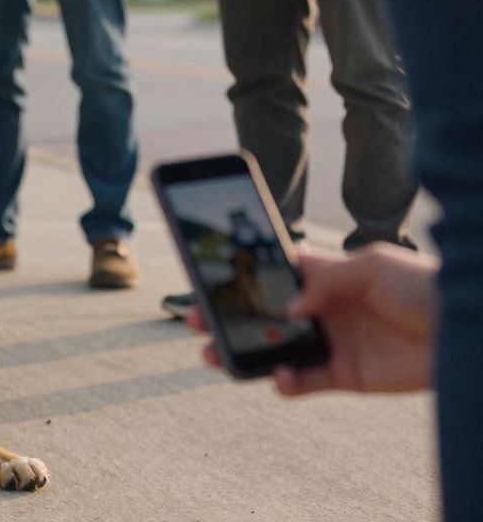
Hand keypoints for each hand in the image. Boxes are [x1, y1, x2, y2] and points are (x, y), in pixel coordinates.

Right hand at [188, 243, 437, 395]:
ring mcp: (330, 343)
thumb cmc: (425, 287)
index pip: (273, 274)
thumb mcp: (373, 266)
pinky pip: (303, 383)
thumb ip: (325, 280)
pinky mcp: (343, 376)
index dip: (242, 275)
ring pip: (273, 350)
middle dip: (227, 316)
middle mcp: (322, 309)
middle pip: (262, 314)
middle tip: (194, 319)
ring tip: (215, 354)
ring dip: (242, 352)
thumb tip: (289, 308)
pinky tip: (280, 378)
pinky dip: (284, 383)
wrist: (466, 328)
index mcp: (325, 275)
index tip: (209, 277)